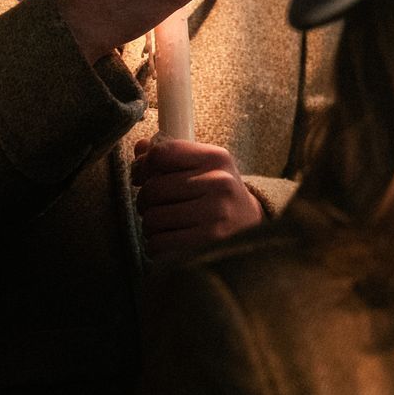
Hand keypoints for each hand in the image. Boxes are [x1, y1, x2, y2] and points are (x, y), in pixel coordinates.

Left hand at [133, 137, 263, 258]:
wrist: (252, 229)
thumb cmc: (219, 197)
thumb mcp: (204, 169)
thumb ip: (171, 156)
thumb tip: (140, 147)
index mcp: (217, 158)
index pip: (162, 153)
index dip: (143, 166)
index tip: (142, 177)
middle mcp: (220, 183)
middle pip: (152, 189)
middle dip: (145, 202)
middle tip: (155, 208)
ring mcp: (217, 214)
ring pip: (153, 219)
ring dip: (151, 227)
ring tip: (166, 227)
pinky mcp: (210, 242)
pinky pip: (159, 244)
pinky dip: (156, 247)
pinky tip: (171, 242)